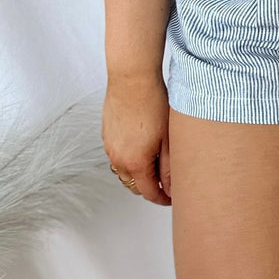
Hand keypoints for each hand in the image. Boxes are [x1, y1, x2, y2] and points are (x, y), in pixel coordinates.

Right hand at [102, 70, 172, 204]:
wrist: (132, 78)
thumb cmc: (152, 103)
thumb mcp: (168, 140)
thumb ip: (169, 168)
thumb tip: (171, 188)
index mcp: (135, 163)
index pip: (148, 193)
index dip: (161, 199)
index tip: (171, 198)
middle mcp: (118, 158)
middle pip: (133, 185)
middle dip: (149, 187)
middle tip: (166, 181)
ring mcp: (109, 146)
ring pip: (123, 170)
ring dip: (137, 172)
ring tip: (155, 161)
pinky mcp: (106, 134)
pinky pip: (116, 154)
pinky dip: (128, 157)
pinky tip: (141, 144)